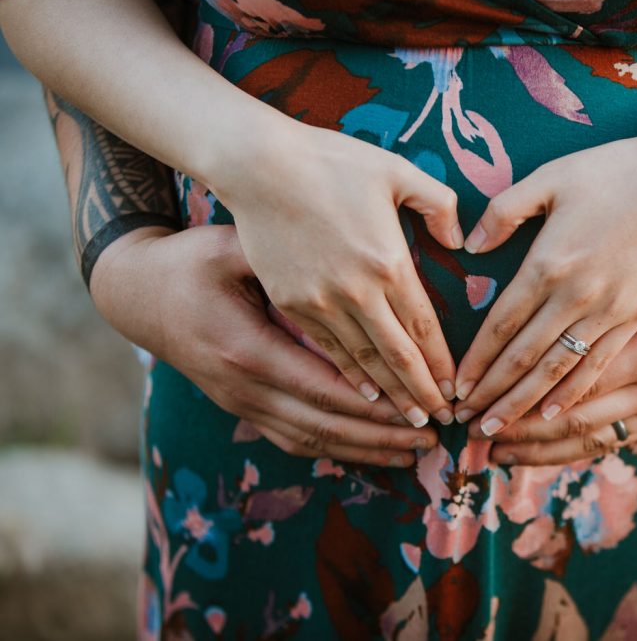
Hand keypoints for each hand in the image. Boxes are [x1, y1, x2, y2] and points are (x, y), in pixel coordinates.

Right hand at [90, 225, 438, 467]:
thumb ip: (288, 261)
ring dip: (365, 450)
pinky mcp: (242, 408)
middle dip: (382, 436)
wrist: (137, 295)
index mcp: (246, 348)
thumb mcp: (234, 248)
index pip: (324, 387)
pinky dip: (336, 450)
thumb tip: (353, 261)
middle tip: (434, 440)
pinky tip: (371, 454)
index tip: (420, 409)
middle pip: (324, 423)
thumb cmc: (191, 262)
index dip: (375, 405)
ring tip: (415, 453)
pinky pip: (294, 439)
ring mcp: (240, 404)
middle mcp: (243, 387)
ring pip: (311, 439)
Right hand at [218, 121, 464, 426]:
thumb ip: (438, 202)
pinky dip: (347, 381)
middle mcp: (354, 293)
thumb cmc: (328, 160)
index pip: (422, 329)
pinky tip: (364, 399)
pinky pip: (323, 354)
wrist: (254, 164)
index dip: (441, 365)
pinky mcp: (287, 305)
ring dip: (387, 399)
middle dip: (420, 395)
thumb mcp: (394, 168)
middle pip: (395, 359)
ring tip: (409, 426)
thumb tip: (461, 238)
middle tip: (442, 424)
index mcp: (386, 262)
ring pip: (359, 366)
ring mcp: (316, 303)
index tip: (456, 391)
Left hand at [453, 127, 636, 435]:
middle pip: (526, 358)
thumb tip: (471, 245)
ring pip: (560, 373)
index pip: (502, 325)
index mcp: (550, 262)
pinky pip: (600, 367)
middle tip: (463, 424)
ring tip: (497, 433)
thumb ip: (505, 209)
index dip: (476, 361)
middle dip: (492, 395)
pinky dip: (573, 395)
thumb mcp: (552, 176)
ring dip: (525, 406)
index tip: (455, 388)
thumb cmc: (616, 170)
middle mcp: (578, 296)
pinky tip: (554, 416)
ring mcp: (613, 311)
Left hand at [470, 228, 636, 464]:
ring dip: (536, 445)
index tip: (464, 389)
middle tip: (465, 427)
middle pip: (561, 407)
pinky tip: (541, 454)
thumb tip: (482, 240)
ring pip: (586, 433)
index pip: (550, 360)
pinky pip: (613, 440)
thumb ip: (574, 230)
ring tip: (490, 451)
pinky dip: (573, 450)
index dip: (501, 378)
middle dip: (510, 419)